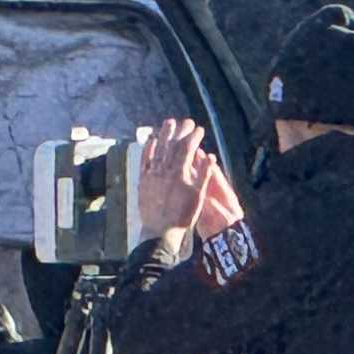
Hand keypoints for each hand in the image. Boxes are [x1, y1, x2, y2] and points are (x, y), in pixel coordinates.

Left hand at [135, 119, 242, 249]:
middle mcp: (165, 170)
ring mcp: (152, 174)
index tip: (200, 129)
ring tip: (169, 123)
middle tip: (186, 122)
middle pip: (172, 144)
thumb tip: (210, 156)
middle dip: (180, 131)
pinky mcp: (143, 180)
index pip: (188, 148)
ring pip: (158, 148)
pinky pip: (144, 160)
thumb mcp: (198, 196)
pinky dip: (148, 148)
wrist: (160, 232)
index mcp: (180, 173)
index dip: (194, 136)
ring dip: (164, 134)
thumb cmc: (182, 216)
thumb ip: (203, 175)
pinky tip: (151, 140)